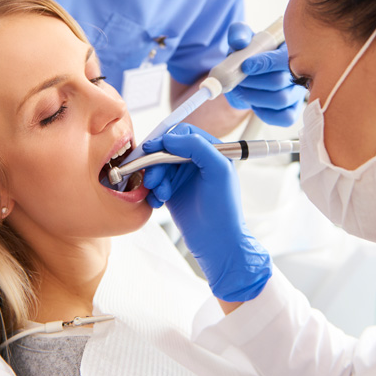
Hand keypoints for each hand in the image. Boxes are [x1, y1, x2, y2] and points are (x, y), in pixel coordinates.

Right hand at [142, 124, 270, 301]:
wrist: (216, 242)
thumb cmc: (223, 208)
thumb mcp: (217, 169)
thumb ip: (197, 146)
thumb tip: (170, 138)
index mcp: (211, 151)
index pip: (184, 133)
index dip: (166, 139)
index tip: (152, 149)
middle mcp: (197, 161)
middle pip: (167, 150)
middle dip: (157, 163)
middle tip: (153, 180)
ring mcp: (184, 177)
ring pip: (158, 166)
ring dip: (155, 179)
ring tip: (161, 195)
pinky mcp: (173, 192)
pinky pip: (155, 183)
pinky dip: (153, 191)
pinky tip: (158, 202)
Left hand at [224, 22, 305, 126]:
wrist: (250, 73)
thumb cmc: (251, 53)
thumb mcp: (243, 38)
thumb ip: (239, 33)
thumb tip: (240, 42)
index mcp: (290, 50)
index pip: (283, 59)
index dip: (264, 63)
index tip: (245, 65)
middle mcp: (301, 72)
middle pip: (279, 81)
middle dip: (252, 81)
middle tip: (237, 79)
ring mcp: (298, 93)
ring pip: (280, 99)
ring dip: (254, 96)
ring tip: (242, 89)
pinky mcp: (294, 110)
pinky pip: (284, 118)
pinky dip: (264, 112)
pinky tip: (254, 103)